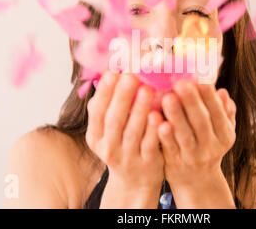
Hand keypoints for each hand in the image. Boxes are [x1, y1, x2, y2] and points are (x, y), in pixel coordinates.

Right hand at [85, 71, 163, 207]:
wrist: (135, 183)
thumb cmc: (123, 146)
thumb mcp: (108, 131)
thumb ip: (107, 107)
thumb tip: (108, 73)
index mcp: (96, 137)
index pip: (96, 112)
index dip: (104, 92)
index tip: (112, 72)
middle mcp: (108, 148)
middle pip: (113, 120)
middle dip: (122, 97)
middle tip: (131, 75)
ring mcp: (127, 158)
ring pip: (132, 132)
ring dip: (139, 110)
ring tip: (147, 89)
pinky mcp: (146, 164)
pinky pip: (149, 146)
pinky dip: (153, 131)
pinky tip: (158, 115)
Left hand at [157, 80, 236, 188]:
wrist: (197, 181)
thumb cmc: (207, 145)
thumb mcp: (222, 131)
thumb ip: (224, 111)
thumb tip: (222, 92)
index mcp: (224, 134)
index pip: (218, 112)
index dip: (209, 96)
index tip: (200, 78)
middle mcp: (211, 146)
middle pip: (201, 122)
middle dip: (192, 102)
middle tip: (181, 83)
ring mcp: (192, 156)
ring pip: (185, 135)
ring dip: (177, 116)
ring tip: (167, 97)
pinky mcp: (175, 163)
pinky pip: (170, 148)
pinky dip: (165, 136)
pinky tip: (158, 122)